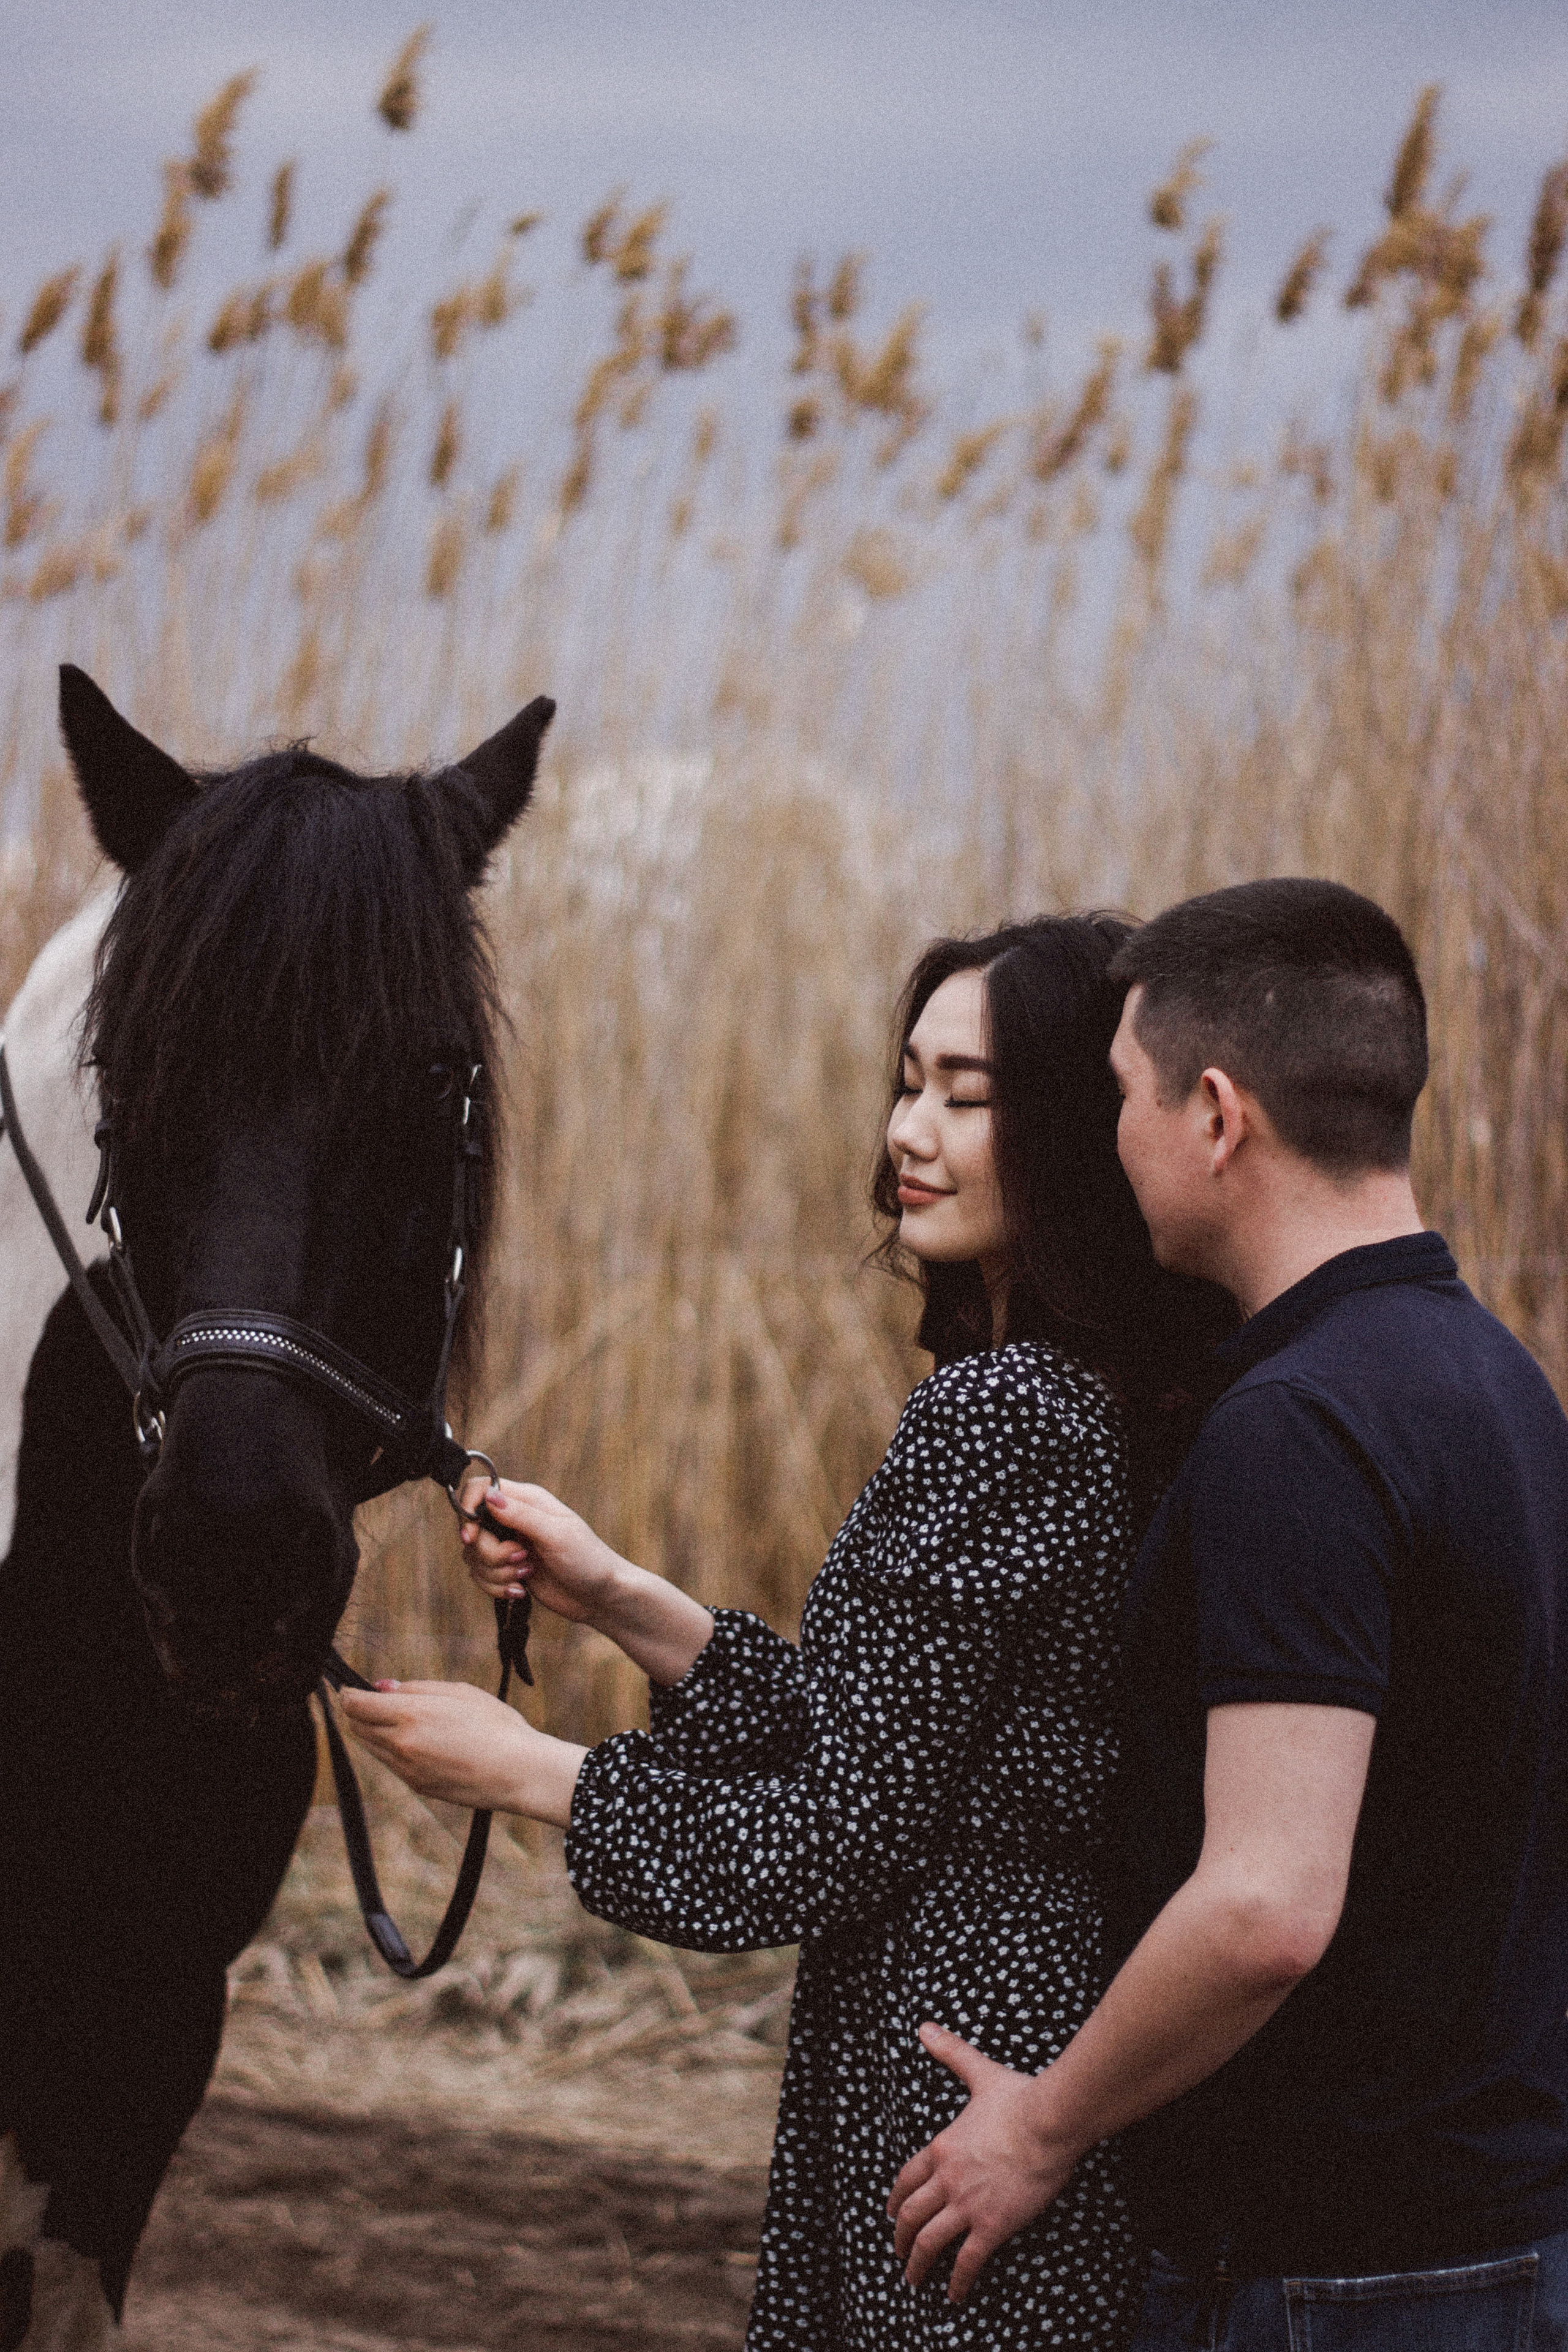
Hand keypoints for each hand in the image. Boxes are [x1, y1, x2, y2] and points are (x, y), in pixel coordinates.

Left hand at [337, 1679, 585, 1826]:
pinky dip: (393, 1749)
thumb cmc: (495, 1724)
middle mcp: (401, 1745)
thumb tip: (380, 1687)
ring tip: (403, 1719)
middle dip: (360, 1712)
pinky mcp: (417, 1785)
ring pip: (371, 1747)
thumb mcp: (459, 1692)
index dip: (348, 1694)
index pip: (355, 1706)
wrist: (518, 1772)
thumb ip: (415, 1688)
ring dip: (375, 1731)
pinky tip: (421, 1741)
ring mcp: (407, 1770)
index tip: (351, 1688)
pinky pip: (391, 1764)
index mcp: (410, 1716)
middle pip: (357, 1727)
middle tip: (377, 1700)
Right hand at [457, 1476, 713, 1687]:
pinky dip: (496, 1587)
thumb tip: (489, 1496)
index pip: (479, 1489)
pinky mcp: (508, 1570)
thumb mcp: (557, 1535)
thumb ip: (521, 1515)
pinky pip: (481, 1576)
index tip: (472, 1535)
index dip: (467, 1509)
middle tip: (521, 1558)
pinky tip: (521, 1590)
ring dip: (495, 1573)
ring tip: (527, 1575)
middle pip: (471, 1528)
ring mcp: (509, 1545)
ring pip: (473, 1556)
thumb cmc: (588, 1560)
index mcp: (526, 1500)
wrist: (602, 1597)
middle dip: (489, 1552)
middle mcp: (513, 1519)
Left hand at [887, 2025, 1079, 2301]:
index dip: (895, 2200)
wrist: (1050, 2120)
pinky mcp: (992, 2225)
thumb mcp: (979, 2073)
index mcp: (942, 2147)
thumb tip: (923, 2026)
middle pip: (911, 2214)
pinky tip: (954, 2296)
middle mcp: (947, 2179)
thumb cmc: (1019, 2097)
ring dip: (917, 2264)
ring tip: (914, 2280)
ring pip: (930, 2241)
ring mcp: (968, 2204)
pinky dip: (957, 2281)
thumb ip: (950, 2052)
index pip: (906, 2179)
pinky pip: (967, 2261)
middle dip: (901, 2238)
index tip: (891, 2215)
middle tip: (899, 2254)